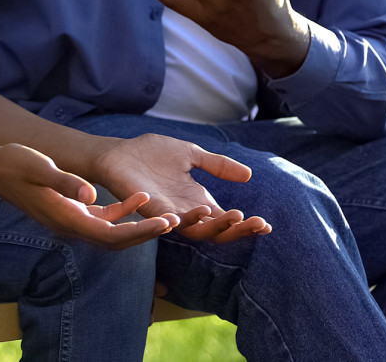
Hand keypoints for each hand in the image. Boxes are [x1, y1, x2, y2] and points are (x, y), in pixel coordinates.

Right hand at [0, 143, 176, 249]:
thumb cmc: (15, 164)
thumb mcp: (40, 167)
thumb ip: (65, 181)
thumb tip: (91, 194)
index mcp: (67, 219)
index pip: (111, 234)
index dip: (140, 232)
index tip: (165, 224)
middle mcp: (71, 225)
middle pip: (117, 240)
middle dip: (146, 234)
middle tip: (175, 223)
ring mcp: (71, 219)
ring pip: (113, 232)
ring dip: (139, 226)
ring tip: (166, 216)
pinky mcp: (72, 210)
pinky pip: (103, 219)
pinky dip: (123, 212)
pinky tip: (139, 198)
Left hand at [94, 134, 270, 243]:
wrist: (118, 153)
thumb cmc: (152, 155)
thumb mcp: (191, 155)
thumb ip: (217, 165)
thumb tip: (249, 175)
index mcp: (196, 201)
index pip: (225, 220)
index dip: (245, 225)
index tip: (267, 225)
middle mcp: (184, 212)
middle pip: (216, 231)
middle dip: (238, 229)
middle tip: (257, 223)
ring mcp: (167, 213)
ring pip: (195, 229)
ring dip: (215, 225)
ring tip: (235, 216)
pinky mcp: (148, 209)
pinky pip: (166, 220)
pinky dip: (180, 220)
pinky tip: (196, 214)